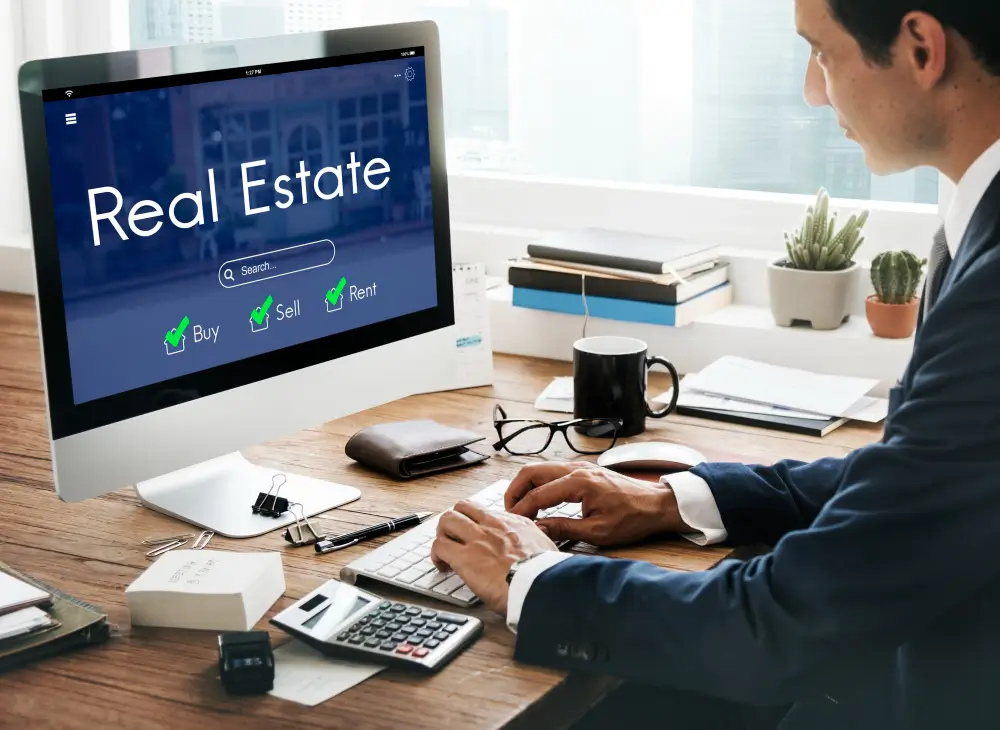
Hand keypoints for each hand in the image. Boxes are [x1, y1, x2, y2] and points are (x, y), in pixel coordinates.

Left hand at [431, 500, 559, 614]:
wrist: (540, 586)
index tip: (476, 536)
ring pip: (447, 520)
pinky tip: (442, 566)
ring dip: (442, 535)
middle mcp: (493, 525)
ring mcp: (477, 539)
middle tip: (455, 538)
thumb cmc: (545, 574)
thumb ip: (536, 542)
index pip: (485, 512)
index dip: (476, 523)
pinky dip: (436, 555)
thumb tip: (537, 547)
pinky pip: (439, 546)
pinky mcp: (464, 558)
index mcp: (514, 523)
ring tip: (445, 551)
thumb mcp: (547, 548)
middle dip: (455, 522)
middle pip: (462, 507)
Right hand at [505, 462, 689, 546]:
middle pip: (531, 472)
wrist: (657, 505)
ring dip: (526, 486)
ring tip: (521, 509)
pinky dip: (539, 484)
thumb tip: (538, 530)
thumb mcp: (597, 532)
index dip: (521, 510)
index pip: (538, 494)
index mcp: (578, 483)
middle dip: (515, 491)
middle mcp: (576, 469)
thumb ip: (564, 529)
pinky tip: (539, 501)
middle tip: (510, 512)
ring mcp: (580, 467)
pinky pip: (552, 472)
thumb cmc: (633, 518)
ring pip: (540, 469)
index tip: (512, 523)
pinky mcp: (584, 471)